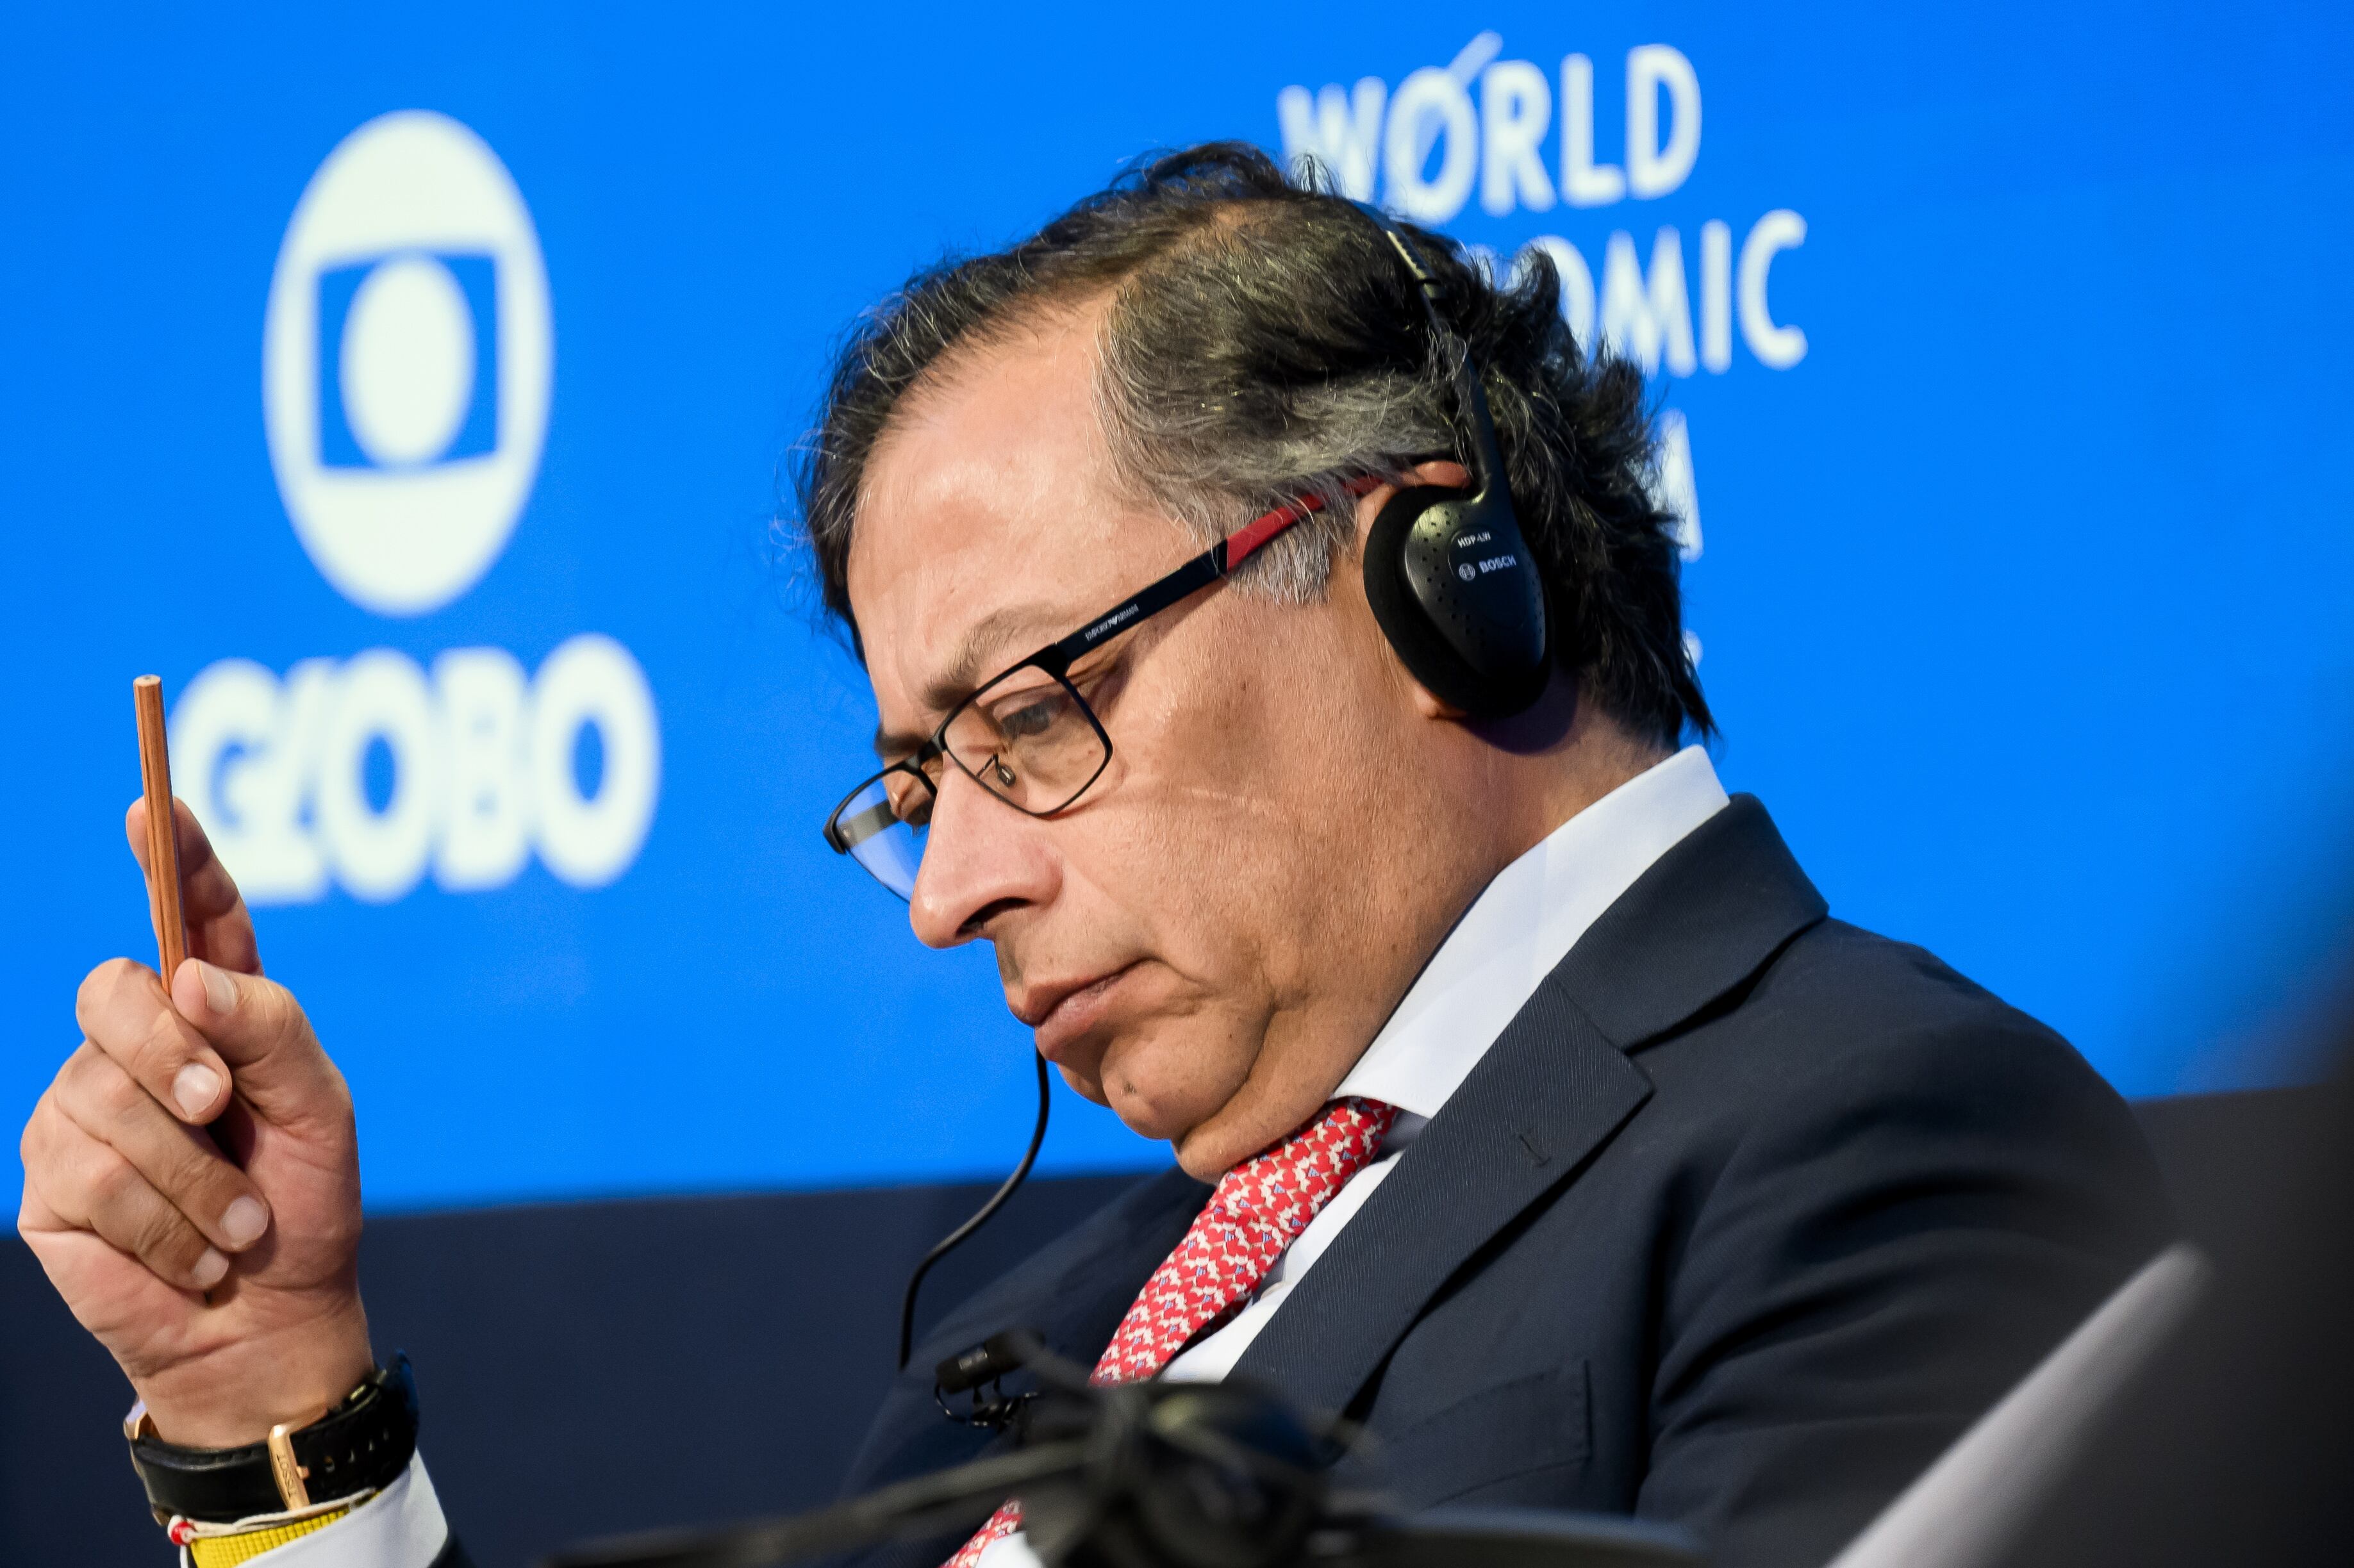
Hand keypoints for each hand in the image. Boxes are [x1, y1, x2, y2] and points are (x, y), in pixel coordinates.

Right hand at [18, 799, 373, 1446]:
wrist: (270, 1319)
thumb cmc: (303, 1206)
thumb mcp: (319, 1109)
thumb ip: (270, 1030)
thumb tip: (190, 978)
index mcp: (215, 1008)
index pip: (187, 913)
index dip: (169, 854)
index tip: (151, 801)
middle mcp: (139, 1042)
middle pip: (116, 994)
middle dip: (175, 1057)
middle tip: (220, 1111)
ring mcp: (82, 1106)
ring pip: (109, 1099)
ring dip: (193, 1176)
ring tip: (236, 1223)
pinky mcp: (51, 1182)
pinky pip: (94, 1177)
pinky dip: (164, 1223)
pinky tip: (191, 1253)